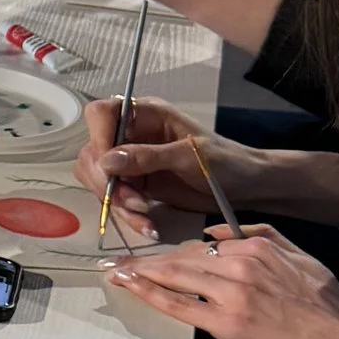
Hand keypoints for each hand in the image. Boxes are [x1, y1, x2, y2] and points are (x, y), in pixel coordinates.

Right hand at [75, 95, 218, 243]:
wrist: (244, 187)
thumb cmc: (225, 161)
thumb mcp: (188, 156)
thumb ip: (147, 156)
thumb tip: (107, 160)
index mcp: (145, 115)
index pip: (102, 114)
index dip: (99, 138)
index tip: (109, 168)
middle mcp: (132, 134)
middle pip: (93, 151)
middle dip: (107, 182)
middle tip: (133, 201)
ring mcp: (131, 160)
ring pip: (99, 179)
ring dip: (117, 202)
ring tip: (144, 215)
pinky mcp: (136, 184)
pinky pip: (116, 199)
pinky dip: (127, 215)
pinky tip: (147, 224)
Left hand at [105, 221, 338, 338]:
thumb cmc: (329, 308)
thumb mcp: (302, 258)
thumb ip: (265, 236)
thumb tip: (219, 232)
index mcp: (259, 247)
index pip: (204, 247)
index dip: (176, 252)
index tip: (154, 255)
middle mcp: (240, 264)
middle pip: (183, 258)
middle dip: (148, 259)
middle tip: (118, 259)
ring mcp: (230, 294)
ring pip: (175, 275)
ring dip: (139, 271)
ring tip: (114, 269)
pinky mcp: (225, 324)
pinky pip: (177, 304)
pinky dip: (147, 292)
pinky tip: (127, 284)